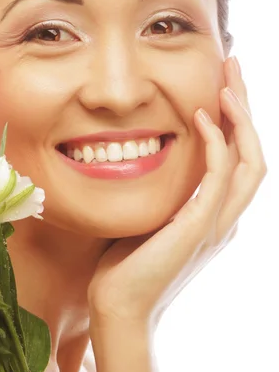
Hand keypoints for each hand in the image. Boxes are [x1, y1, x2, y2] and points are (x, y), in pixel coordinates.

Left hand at [86, 56, 266, 328]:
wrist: (118, 306)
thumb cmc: (123, 263)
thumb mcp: (146, 216)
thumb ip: (158, 191)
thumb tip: (140, 159)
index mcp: (212, 214)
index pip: (238, 157)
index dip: (234, 118)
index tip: (220, 82)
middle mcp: (223, 217)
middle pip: (253, 152)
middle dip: (246, 107)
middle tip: (233, 65)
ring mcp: (215, 225)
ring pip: (250, 162)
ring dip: (241, 118)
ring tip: (228, 81)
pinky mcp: (197, 229)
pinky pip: (218, 179)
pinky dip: (216, 144)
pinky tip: (200, 116)